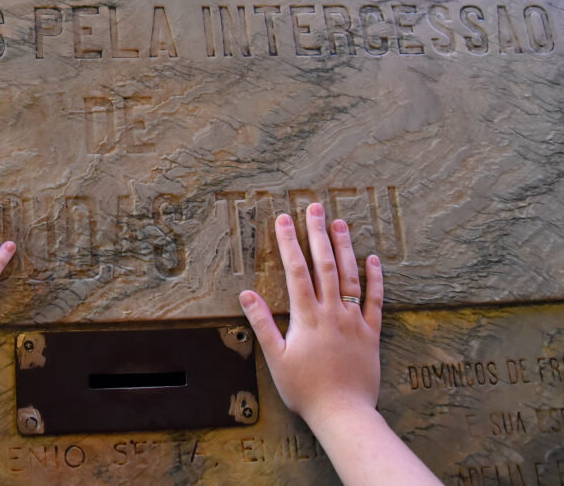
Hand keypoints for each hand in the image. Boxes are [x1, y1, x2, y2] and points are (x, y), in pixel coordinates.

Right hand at [239, 202, 382, 429]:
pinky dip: (375, 278)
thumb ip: (263, 323)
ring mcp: (354, 321)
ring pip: (350, 276)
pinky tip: (373, 259)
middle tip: (314, 208)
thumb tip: (246, 294)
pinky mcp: (371, 333)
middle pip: (325, 265)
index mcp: (307, 317)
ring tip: (339, 222)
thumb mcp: (276, 358)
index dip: (288, 243)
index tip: (283, 219)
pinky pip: (375, 300)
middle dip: (317, 234)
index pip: (296, 271)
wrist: (344, 413)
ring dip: (344, 247)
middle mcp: (332, 312)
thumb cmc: (305, 389)